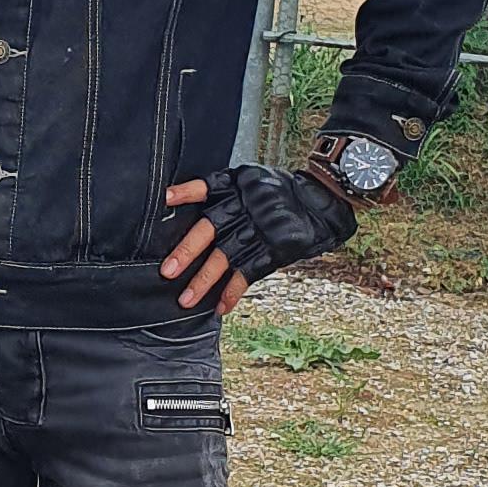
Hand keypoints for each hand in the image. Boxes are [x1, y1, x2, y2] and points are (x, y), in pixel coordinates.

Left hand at [160, 164, 353, 313]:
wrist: (321, 201)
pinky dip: (233, 291)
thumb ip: (224, 193)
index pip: (207, 186)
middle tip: (167, 271)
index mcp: (237, 185)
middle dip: (187, 250)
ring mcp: (259, 229)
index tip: (166, 198)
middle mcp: (245, 207)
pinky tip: (220, 307)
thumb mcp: (252, 180)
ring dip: (204, 280)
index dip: (186, 192)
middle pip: (210, 228)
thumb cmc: (279, 193)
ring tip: (186, 300)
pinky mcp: (273, 249)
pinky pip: (249, 272)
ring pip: (225, 256)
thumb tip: (184, 211)